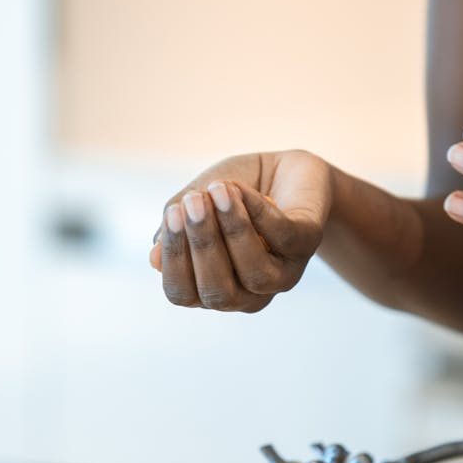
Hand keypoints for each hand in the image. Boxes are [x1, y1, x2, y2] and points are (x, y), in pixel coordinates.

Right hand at [150, 151, 331, 311]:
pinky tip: (240, 188)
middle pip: (218, 292)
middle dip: (202, 246)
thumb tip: (154, 260)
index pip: (183, 293)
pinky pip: (282, 235)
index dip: (174, 259)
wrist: (284, 169)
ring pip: (255, 273)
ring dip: (233, 230)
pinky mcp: (308, 243)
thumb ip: (175, 228)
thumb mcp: (196, 201)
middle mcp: (248, 292)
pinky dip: (257, 211)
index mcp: (213, 286)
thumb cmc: (232, 191)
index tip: (171, 215)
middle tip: (193, 202)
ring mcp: (282, 273)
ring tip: (218, 190)